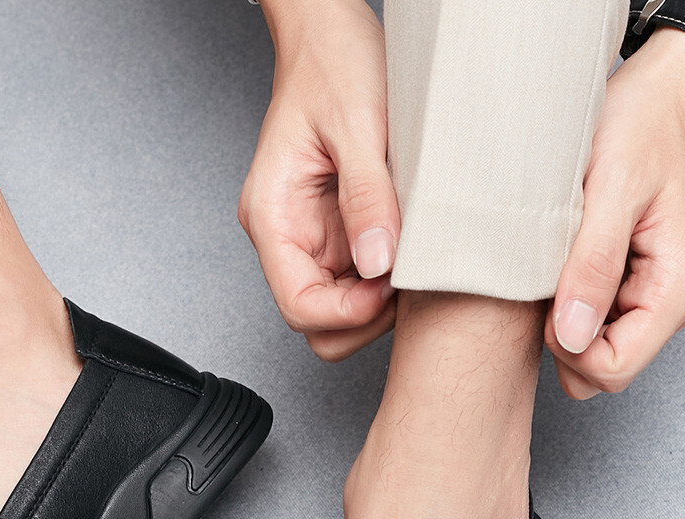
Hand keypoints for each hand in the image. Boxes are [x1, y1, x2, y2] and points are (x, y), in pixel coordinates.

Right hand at [241, 0, 398, 360]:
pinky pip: (360, 278)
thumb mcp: (358, 125)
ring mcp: (313, 237)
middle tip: (405, 281)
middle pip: (317, 321)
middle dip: (363, 316)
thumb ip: (367, 197)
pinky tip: (409, 248)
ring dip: (378, 301)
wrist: (330, 30)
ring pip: (340, 308)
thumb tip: (377, 263)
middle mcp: (287, 236)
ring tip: (411, 262)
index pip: (298, 305)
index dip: (346, 313)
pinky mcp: (338, 231)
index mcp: (273, 217)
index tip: (389, 289)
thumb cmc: (332, 63)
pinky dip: (387, 278)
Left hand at [547, 29, 684, 397]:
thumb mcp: (612, 190)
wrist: (665, 91)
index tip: (550, 303)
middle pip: (599, 371)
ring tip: (558, 264)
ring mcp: (649, 295)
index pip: (612, 370)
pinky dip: (567, 302)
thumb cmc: (645, 126)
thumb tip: (572, 334)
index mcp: (674, 288)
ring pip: (590, 351)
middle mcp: (668, 301)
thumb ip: (593, 266)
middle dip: (563, 341)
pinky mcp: (630, 285)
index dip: (568, 349)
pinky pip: (589, 322)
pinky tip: (563, 263)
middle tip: (549, 280)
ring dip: (562, 320)